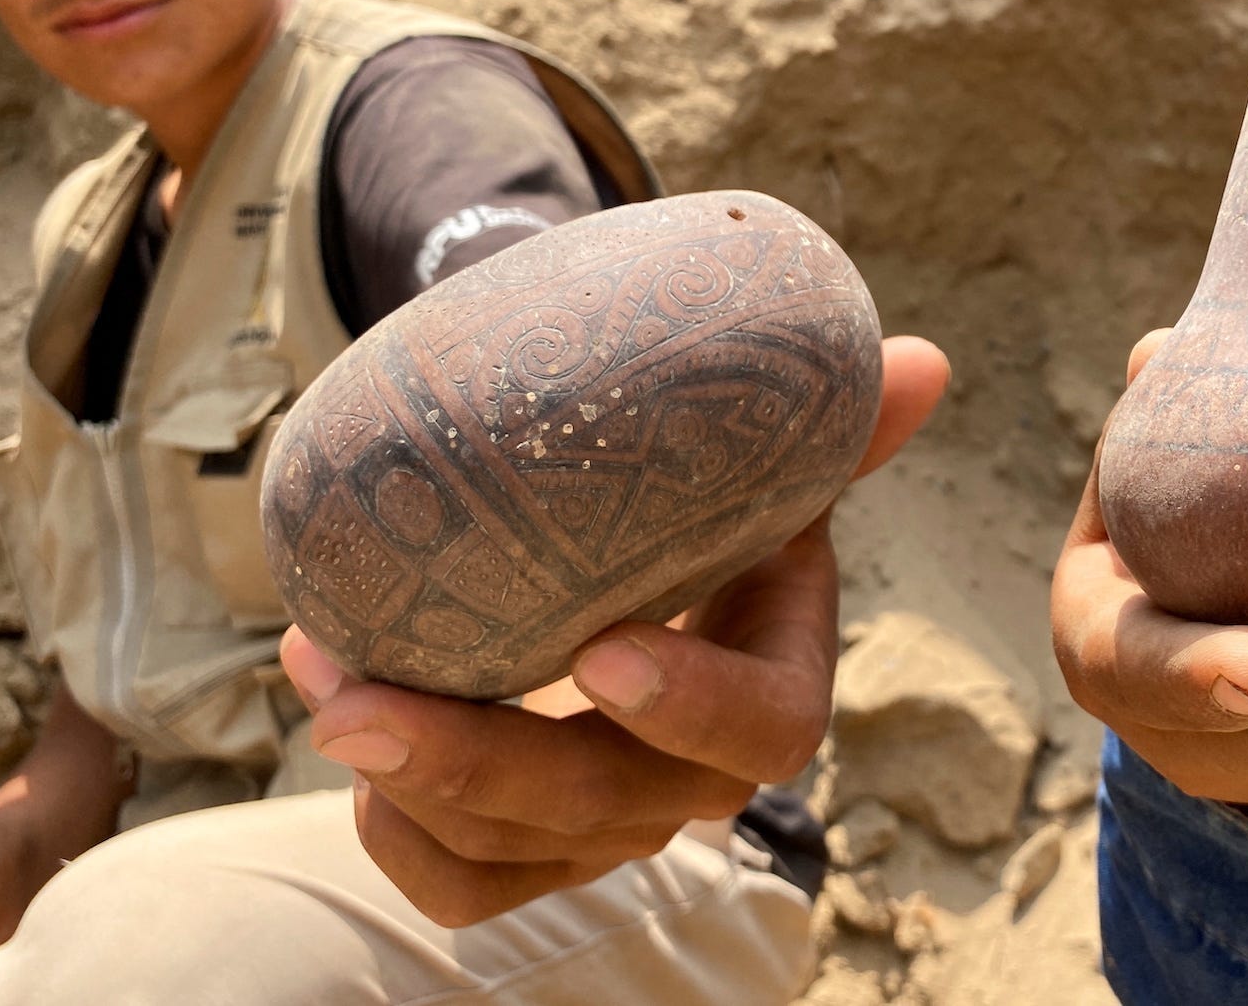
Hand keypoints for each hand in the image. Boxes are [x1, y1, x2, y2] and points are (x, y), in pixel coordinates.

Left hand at [283, 334, 949, 925]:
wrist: (644, 568)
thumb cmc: (714, 512)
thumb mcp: (772, 466)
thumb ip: (839, 423)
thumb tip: (926, 362)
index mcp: (774, 685)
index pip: (765, 733)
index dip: (691, 708)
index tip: (604, 648)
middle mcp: (690, 780)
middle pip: (605, 811)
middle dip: (480, 767)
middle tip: (366, 700)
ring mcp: (602, 824)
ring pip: (511, 862)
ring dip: (405, 791)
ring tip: (322, 673)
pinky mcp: (522, 845)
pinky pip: (458, 885)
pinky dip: (389, 826)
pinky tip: (333, 706)